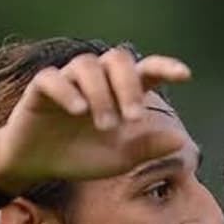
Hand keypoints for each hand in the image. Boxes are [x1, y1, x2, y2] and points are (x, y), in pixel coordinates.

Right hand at [0, 48, 192, 193]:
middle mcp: (96, 79)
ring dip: (101, 94)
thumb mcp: (119, 158)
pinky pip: (53, 78)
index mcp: (118, 91)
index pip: (145, 70)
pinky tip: (78, 111)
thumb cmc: (81, 155)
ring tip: (105, 125)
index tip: (185, 75)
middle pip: (117, 59)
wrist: (38, 165)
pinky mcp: (40, 88)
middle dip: (129, 86)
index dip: (165, 67)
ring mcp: (68, 79)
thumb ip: (147, 148)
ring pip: (87, 65)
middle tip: (133, 119)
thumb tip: (179, 140)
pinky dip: (68, 92)